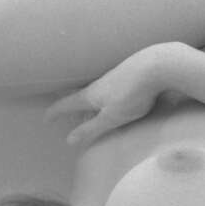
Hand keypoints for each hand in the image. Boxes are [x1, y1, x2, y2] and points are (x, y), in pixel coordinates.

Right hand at [45, 44, 174, 146]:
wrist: (158, 65)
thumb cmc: (133, 94)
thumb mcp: (111, 118)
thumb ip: (91, 129)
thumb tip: (69, 140)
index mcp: (91, 95)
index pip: (67, 104)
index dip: (55, 112)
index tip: (46, 119)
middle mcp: (99, 83)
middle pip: (81, 97)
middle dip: (74, 108)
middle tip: (70, 118)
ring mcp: (114, 76)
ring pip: (97, 92)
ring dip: (92, 105)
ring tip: (95, 114)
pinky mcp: (128, 73)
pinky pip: (111, 88)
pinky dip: (106, 98)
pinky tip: (118, 101)